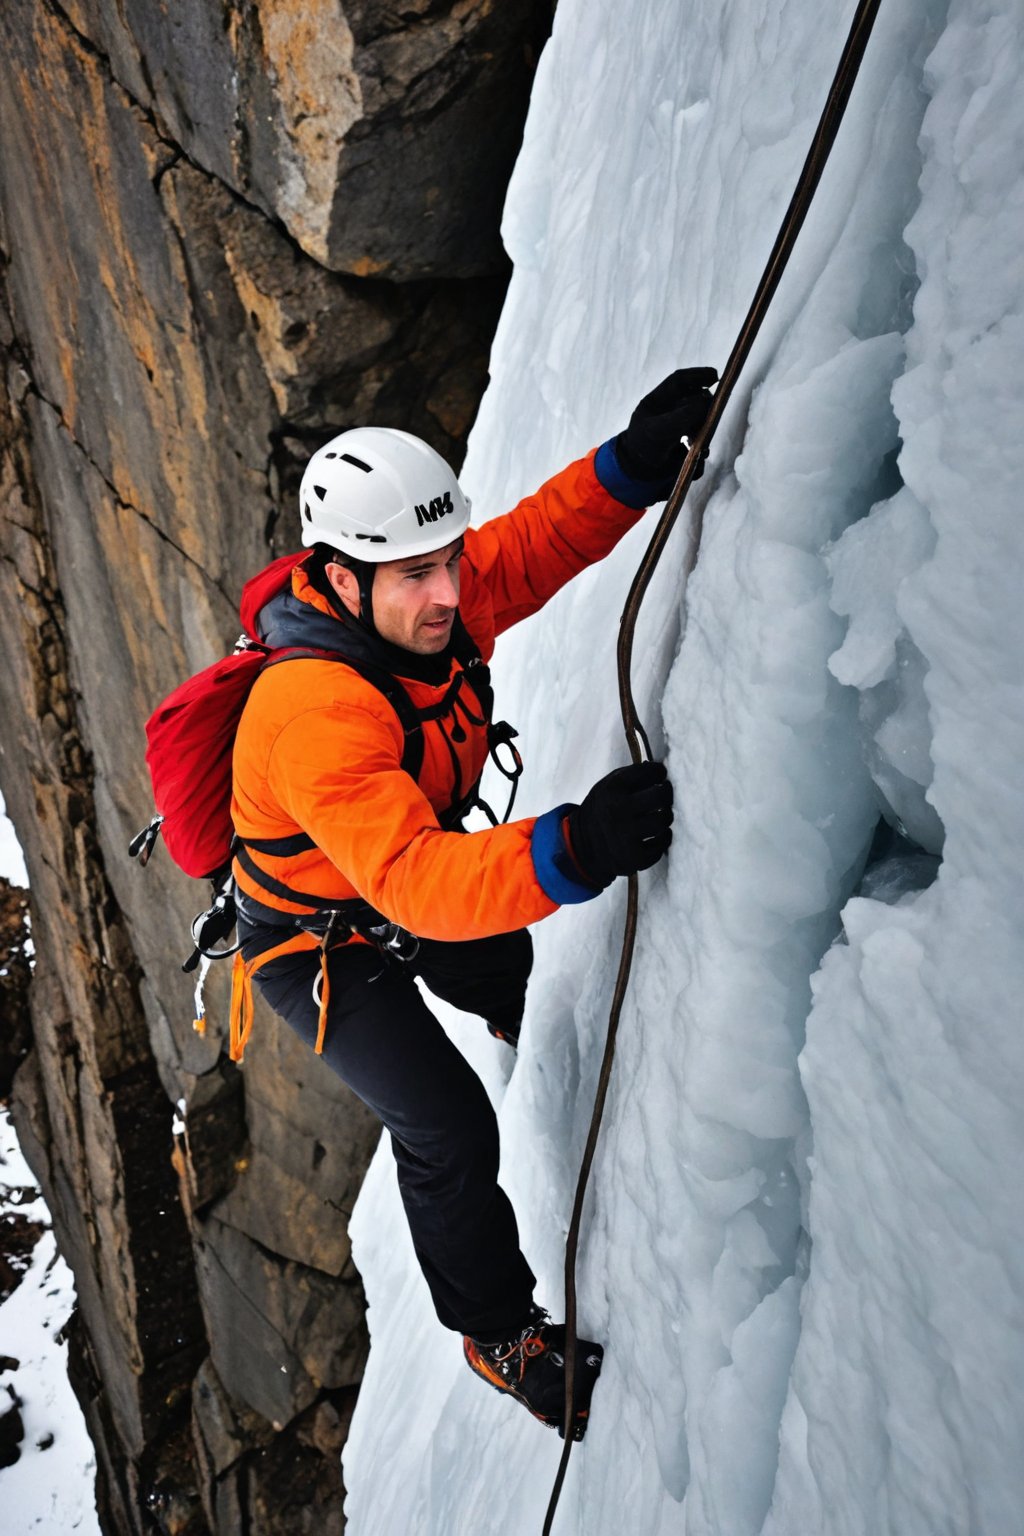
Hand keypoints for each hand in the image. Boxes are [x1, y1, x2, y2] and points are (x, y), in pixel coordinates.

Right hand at [568, 762, 673, 887]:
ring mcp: (625, 837)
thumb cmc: (602, 809)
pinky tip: (656, 834)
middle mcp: (617, 812)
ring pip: (664, 821)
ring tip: (660, 815)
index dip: (658, 772)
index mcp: (611, 790)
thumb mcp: (606, 786)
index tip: (659, 775)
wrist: (581, 845)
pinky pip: (662, 845)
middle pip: (660, 796)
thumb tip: (661, 770)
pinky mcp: (633, 859)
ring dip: (666, 816)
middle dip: (667, 793)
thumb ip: (631, 775)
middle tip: (664, 794)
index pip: (649, 772)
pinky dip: (663, 838)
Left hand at [617, 367, 717, 484]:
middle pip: (694, 402)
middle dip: (704, 409)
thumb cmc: (641, 450)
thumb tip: (707, 403)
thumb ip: (683, 415)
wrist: (634, 478)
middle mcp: (668, 415)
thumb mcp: (660, 430)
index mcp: (657, 403)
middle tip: (711, 416)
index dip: (698, 375)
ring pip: (700, 425)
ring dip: (704, 433)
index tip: (716, 376)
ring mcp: (676, 433)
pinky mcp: (683, 452)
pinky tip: (696, 458)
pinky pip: (700, 449)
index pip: (679, 382)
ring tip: (698, 443)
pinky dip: (701, 455)